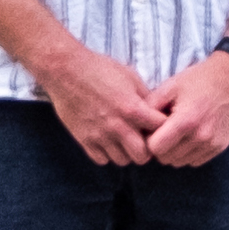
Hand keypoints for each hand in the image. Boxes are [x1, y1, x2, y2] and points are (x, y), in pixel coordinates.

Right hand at [39, 38, 172, 165]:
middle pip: (142, 156)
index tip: (158, 125)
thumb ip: (145, 96)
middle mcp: (117, 126)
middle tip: (142, 139)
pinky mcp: (84, 140)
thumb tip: (157, 111)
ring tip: (124, 140)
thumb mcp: (129, 76)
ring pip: (122, 161)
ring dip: (126, 153)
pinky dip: (106, 154)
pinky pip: (101, 160)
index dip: (163, 129)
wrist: (65, 71)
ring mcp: (99, 135)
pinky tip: (107, 141)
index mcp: (132, 108)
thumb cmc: (99, 69)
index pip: (160, 130)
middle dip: (146, 149)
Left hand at [136, 47, 228, 169]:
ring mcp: (212, 144)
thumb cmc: (199, 79)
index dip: (149, 139)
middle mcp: (201, 137)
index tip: (152, 128)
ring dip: (174, 151)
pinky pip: (195, 161)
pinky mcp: (220, 147)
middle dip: (160, 146)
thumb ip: (150, 106)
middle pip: (166, 158)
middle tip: (164, 129)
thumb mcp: (170, 86)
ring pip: (180, 162)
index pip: (155, 149)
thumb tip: (136, 125)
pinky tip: (191, 135)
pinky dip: (188, 153)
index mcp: (186, 121)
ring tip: (178, 131)